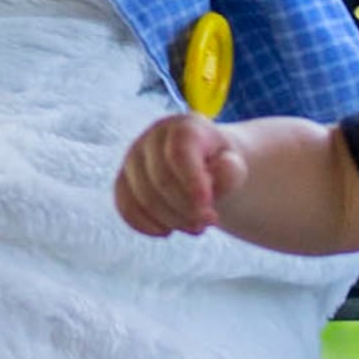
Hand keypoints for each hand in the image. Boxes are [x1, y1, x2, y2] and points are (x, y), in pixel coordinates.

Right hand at [113, 114, 246, 239]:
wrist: (205, 166)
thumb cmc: (220, 166)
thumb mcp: (235, 166)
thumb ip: (230, 171)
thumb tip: (217, 175)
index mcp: (183, 127)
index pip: (179, 153)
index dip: (192, 184)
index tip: (208, 211)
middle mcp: (153, 137)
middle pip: (161, 181)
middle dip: (187, 210)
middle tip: (210, 221)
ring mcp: (134, 158)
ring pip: (143, 198)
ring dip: (172, 221)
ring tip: (195, 225)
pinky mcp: (124, 180)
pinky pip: (125, 206)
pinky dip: (145, 225)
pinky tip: (167, 231)